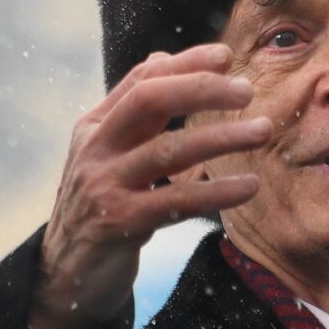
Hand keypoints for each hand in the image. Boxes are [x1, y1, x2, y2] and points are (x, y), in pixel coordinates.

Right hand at [29, 43, 269, 328]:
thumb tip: (162, 56)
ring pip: (168, 150)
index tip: (226, 55)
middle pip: (149, 100)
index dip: (185, 63)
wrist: (65, 273)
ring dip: (221, 137)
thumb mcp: (111, 151)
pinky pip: (176, 199)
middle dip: (201, 89)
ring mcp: (104, 185)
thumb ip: (137, 109)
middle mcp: (95, 149)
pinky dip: (216, 190)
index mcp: (95, 126)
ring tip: (263, 131)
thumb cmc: (101, 203)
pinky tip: (248, 185)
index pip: (142, 79)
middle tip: (248, 90)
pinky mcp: (118, 222)